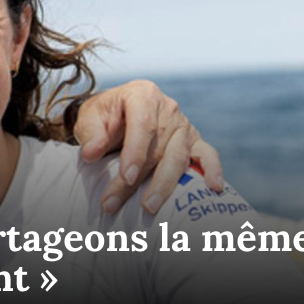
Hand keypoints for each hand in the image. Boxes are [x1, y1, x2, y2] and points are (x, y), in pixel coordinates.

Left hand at [71, 80, 224, 216]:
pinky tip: (214, 188)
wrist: (116, 115)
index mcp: (143, 95)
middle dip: (143, 179)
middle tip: (127, 204)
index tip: (127, 177)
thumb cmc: (102, 118)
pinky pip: (207, 155)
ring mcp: (183, 125)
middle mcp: (168, 108)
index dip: (136, 151)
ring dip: (166, 185)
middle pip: (160, 147)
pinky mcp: (193, 141)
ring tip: (150, 207)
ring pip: (179, 156)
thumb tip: (92, 153)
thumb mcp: (89, 119)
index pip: (143, 124)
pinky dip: (213, 171)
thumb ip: (91, 134)